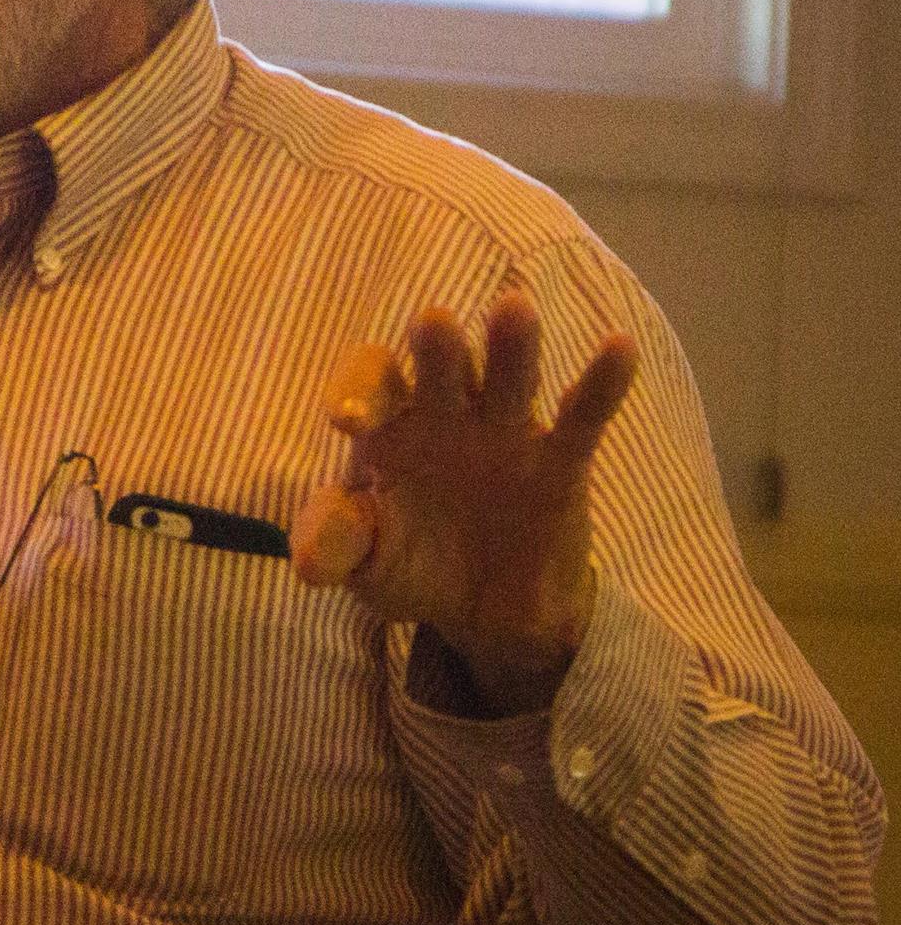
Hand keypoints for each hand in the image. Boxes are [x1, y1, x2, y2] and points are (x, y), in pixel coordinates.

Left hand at [291, 290, 636, 716]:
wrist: (485, 616)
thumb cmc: (410, 568)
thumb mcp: (365, 567)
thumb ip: (336, 550)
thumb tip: (306, 560)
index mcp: (388, 426)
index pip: (369, 388)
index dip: (356, 392)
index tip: (345, 417)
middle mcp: (445, 413)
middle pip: (440, 366)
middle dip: (436, 349)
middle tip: (433, 325)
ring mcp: (505, 431)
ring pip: (508, 377)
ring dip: (510, 347)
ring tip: (514, 309)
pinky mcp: (560, 462)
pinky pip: (582, 416)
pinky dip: (602, 382)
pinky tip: (619, 346)